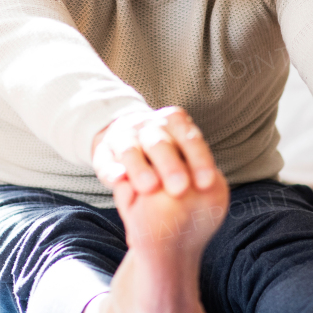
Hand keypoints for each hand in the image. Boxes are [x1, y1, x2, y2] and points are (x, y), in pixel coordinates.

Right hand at [91, 107, 219, 197]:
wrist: (126, 140)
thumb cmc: (167, 155)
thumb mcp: (184, 152)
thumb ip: (194, 166)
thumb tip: (210, 186)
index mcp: (174, 122)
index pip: (190, 139)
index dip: (199, 160)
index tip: (207, 184)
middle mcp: (148, 126)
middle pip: (160, 144)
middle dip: (171, 166)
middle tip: (180, 189)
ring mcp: (123, 137)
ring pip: (130, 151)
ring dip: (140, 168)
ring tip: (150, 188)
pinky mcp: (102, 152)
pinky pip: (105, 161)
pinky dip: (112, 171)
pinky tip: (118, 180)